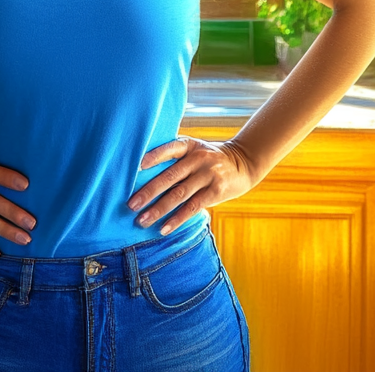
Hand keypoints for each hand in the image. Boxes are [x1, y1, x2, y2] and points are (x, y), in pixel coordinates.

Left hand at [127, 138, 258, 235]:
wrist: (243, 163)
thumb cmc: (208, 158)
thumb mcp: (194, 149)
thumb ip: (175, 157)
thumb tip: (141, 174)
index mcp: (189, 145)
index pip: (168, 148)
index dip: (153, 156)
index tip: (135, 167)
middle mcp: (198, 158)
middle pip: (170, 176)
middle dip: (149, 192)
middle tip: (131, 205)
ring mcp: (208, 175)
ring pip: (179, 194)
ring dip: (159, 209)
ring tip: (142, 220)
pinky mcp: (216, 191)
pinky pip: (193, 207)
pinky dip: (177, 219)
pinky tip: (163, 228)